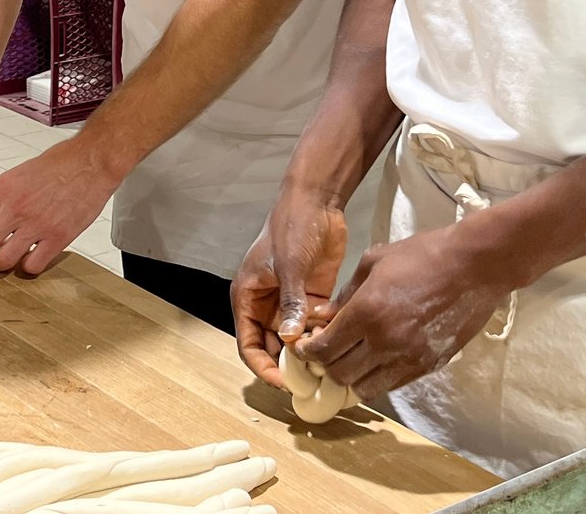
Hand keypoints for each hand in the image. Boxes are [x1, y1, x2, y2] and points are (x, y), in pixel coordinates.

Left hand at [0, 137, 123, 275]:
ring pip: (4, 260)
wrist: (91, 162)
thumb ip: (1, 195)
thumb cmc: (59, 164)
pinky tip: (30, 258)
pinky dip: (28, 266)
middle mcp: (16, 208)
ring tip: (2, 260)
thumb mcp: (19, 173)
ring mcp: (38, 225)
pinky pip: (33, 264)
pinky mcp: (58, 237)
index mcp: (3, 189)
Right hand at [232, 191, 348, 389]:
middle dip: (288, 365)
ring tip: (326, 362)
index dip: (263, 367)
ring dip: (308, 351)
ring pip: (294, 340)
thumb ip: (290, 302)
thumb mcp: (289, 265)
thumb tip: (289, 339)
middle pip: (271, 348)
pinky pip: (314, 327)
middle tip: (310, 380)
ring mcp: (290, 303)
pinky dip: (323, 335)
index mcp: (248, 297)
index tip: (283, 383)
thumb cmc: (291, 228)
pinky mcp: (311, 299)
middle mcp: (266, 305)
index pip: (248, 345)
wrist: (317, 202)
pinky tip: (337, 338)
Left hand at [305, 222, 518, 398]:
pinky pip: (392, 384)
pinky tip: (375, 362)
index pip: (324, 349)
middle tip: (324, 354)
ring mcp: (409, 358)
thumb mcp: (373, 262)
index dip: (307, 353)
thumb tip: (324, 317)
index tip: (303, 348)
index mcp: (366, 312)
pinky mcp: (429, 365)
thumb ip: (345, 294)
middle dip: (325, 366)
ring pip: (365, 388)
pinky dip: (377, 378)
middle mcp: (384, 341)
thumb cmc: (422, 255)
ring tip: (349, 362)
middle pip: (339, 374)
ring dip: (351, 378)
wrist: (474, 265)